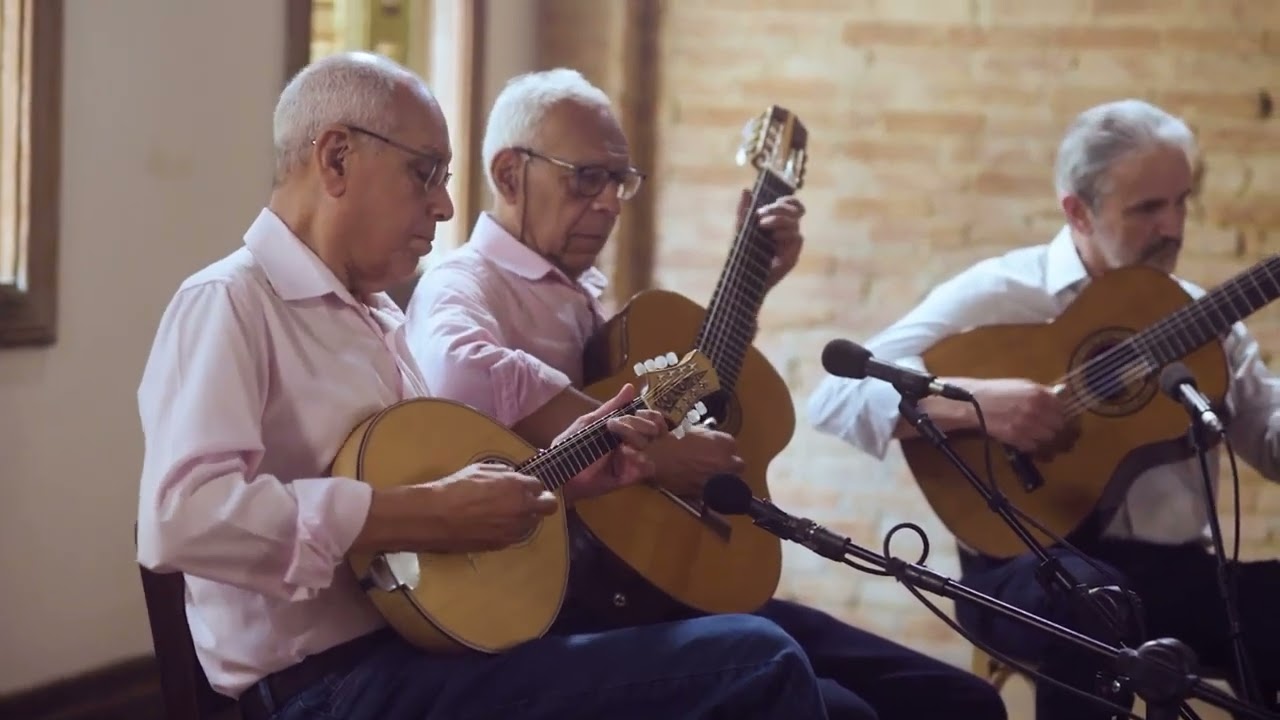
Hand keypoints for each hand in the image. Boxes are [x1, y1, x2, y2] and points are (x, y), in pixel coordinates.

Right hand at [421, 462, 558, 552]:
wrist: (436, 516)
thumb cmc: (455, 488)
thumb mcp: (481, 470)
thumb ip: (503, 473)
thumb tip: (512, 476)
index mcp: (518, 487)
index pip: (540, 486)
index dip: (531, 486)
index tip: (525, 486)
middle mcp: (522, 510)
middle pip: (548, 506)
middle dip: (542, 501)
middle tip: (528, 500)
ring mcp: (513, 530)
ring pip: (533, 524)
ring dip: (526, 517)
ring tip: (507, 513)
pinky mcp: (502, 544)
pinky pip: (516, 536)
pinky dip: (511, 530)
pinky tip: (496, 525)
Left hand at [560, 383, 666, 501]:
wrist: (561, 470)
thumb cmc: (573, 443)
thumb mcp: (590, 421)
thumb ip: (611, 406)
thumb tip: (630, 386)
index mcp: (626, 428)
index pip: (651, 418)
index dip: (651, 414)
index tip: (638, 411)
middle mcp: (632, 443)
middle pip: (653, 430)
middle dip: (638, 425)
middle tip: (615, 426)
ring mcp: (632, 460)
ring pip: (650, 447)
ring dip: (636, 440)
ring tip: (619, 443)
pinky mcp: (630, 476)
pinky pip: (648, 467)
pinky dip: (641, 460)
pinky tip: (626, 456)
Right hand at [652, 424, 744, 496]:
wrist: (658, 460)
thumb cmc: (672, 442)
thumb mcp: (693, 431)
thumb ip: (708, 437)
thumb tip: (710, 441)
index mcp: (724, 442)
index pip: (732, 446)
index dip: (723, 448)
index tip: (716, 450)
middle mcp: (726, 460)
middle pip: (738, 464)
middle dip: (729, 464)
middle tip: (716, 463)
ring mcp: (720, 477)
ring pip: (731, 480)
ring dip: (724, 477)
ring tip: (710, 475)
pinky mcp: (710, 491)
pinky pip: (717, 491)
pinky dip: (712, 488)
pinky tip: (702, 483)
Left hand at [737, 189, 804, 289]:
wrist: (743, 278)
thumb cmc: (743, 253)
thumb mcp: (741, 229)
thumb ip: (744, 211)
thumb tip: (746, 190)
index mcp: (778, 222)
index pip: (792, 205)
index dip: (788, 200)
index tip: (775, 200)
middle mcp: (787, 231)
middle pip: (796, 210)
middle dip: (778, 208)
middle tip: (761, 213)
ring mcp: (791, 243)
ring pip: (795, 223)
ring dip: (778, 220)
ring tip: (762, 225)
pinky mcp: (793, 255)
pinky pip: (797, 237)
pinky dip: (784, 234)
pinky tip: (773, 237)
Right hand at [967, 378, 1072, 456]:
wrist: (973, 403)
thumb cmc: (997, 391)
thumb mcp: (1022, 385)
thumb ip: (1043, 392)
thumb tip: (1062, 395)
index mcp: (1039, 394)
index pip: (1064, 410)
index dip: (1067, 417)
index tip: (1066, 422)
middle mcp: (1036, 409)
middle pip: (1060, 426)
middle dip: (1060, 431)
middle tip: (1058, 434)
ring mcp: (1026, 425)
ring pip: (1049, 439)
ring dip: (1049, 441)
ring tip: (1046, 441)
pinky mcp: (1016, 438)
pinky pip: (1034, 447)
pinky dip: (1035, 447)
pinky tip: (1031, 443)